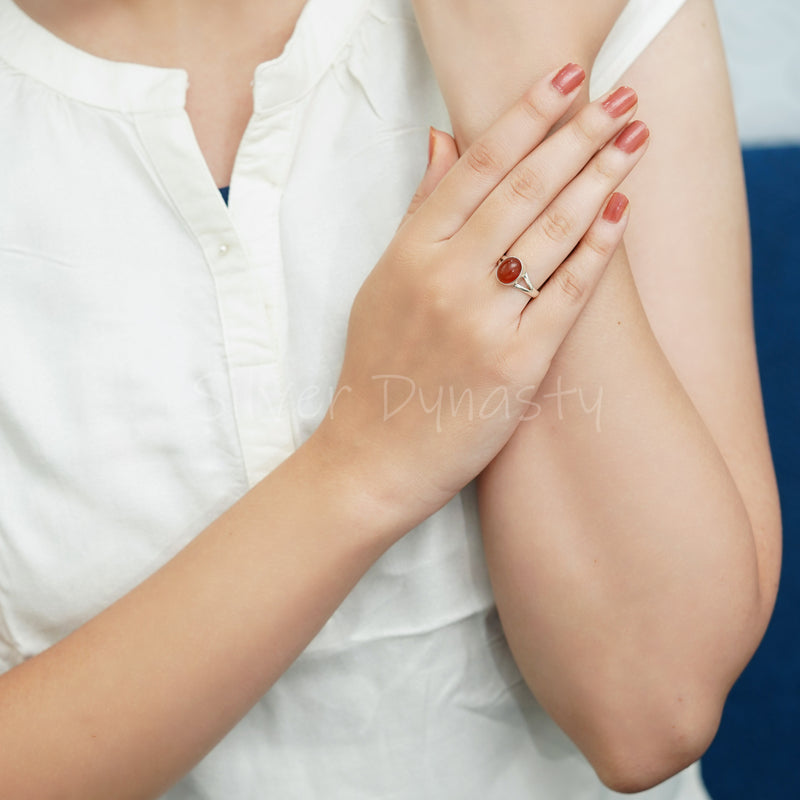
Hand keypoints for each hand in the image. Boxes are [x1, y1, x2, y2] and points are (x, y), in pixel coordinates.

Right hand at [312, 64, 648, 533]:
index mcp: (409, 252)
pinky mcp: (513, 365)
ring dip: (598, 181)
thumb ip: (420, 212)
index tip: (564, 82)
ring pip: (549, 234)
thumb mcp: (384, 281)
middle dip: (577, 136)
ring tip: (633, 143)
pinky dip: (596, 252)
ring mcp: (480, 322)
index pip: (477, 167)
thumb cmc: (376, 368)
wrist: (372, 455)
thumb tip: (444, 140)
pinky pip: (565, 296)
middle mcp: (444, 278)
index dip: (525, 117)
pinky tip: (620, 214)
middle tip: (619, 101)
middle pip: (522, 188)